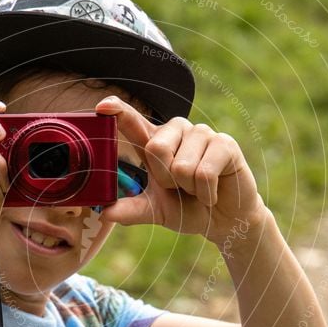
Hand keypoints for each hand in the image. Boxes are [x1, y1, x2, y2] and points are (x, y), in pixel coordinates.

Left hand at [95, 96, 267, 244]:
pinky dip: (206, 193)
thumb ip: (131, 210)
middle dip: (166, 179)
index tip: (102, 106)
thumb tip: (106, 213)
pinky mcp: (225, 143)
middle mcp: (176, 131)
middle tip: (179, 187)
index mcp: (154, 142)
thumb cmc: (187, 209)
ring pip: (182, 165)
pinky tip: (213, 192)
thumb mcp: (155, 211)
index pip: (133, 121)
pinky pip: (204, 173)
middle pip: (156, 148)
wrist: (223, 220)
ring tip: (198, 188)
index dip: (119, 111)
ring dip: (189, 188)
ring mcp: (201, 134)